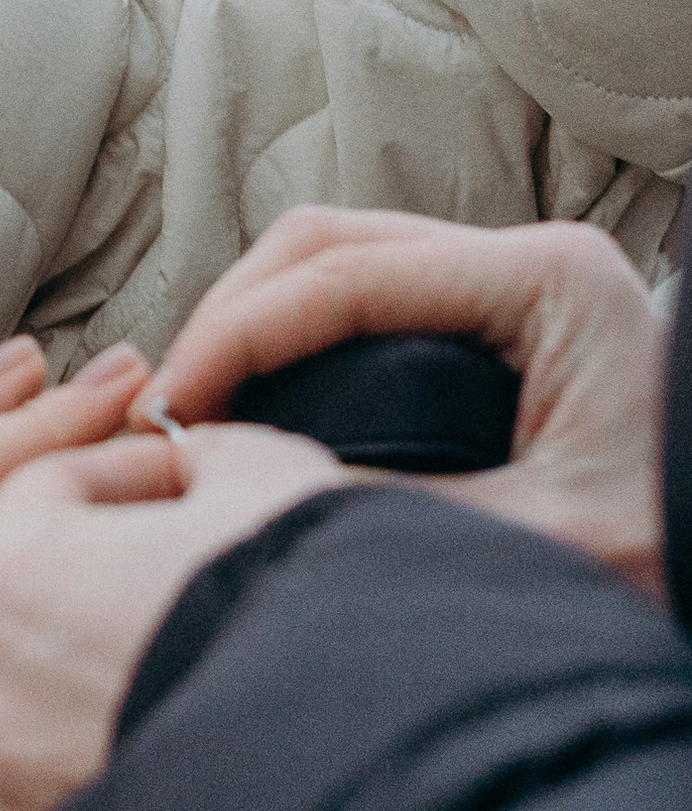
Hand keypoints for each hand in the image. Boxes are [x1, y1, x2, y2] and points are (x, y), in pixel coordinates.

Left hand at [0, 421, 340, 810]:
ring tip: (166, 630)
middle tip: (168, 546)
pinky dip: (78, 724)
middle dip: (77, 552)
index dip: (131, 466)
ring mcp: (3, 772)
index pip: (45, 485)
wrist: (371, 789)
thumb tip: (194, 470)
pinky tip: (161, 707)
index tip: (189, 477)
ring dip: (64, 641)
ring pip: (2, 673)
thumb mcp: (271, 482)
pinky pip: (35, 757)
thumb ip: (207, 457)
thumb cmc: (316, 633)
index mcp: (5, 571)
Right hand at [156, 206, 666, 594]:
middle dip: (231, 317)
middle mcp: (529, 261)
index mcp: (549, 282)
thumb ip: (378, 503)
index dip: (238, 333)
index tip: (170, 407)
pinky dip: (293, 345)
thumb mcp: (522, 544)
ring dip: (253, 325)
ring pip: (338, 265)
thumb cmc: (664, 566)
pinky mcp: (499, 333)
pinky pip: (367, 306)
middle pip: (328, 244)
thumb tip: (233, 481)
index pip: (345, 272)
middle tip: (168, 408)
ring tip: (197, 411)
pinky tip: (255, 410)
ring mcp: (512, 291)